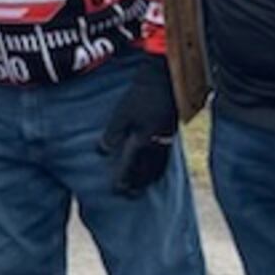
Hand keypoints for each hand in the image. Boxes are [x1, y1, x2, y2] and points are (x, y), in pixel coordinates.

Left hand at [98, 52, 178, 195]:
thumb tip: (103, 151)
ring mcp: (166, 139)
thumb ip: (113, 133)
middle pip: (146, 170)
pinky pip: (165, 157)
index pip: (131, 164)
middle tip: (129, 195)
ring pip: (158, 166)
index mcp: (143, 138)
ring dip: (149, 179)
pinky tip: (156, 171)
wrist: (163, 79)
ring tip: (142, 188)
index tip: (117, 189)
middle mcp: (156, 142)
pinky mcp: (171, 134)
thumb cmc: (140, 94)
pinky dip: (160, 168)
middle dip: (137, 183)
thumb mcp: (122, 112)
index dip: (123, 177)